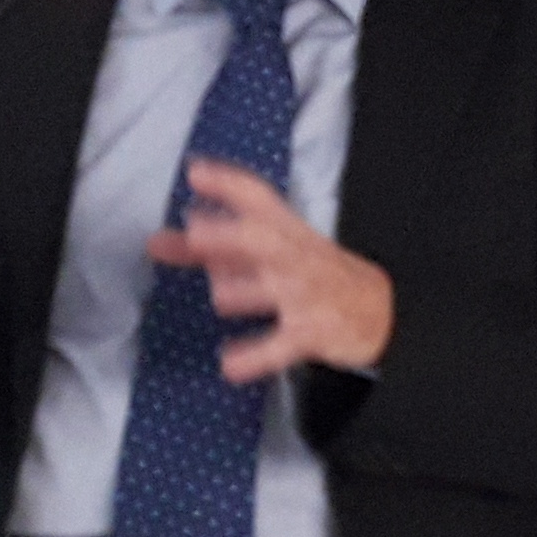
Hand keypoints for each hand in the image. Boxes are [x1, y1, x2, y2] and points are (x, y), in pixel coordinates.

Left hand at [144, 158, 393, 379]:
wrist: (379, 312)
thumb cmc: (312, 275)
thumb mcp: (274, 252)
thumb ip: (212, 247)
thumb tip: (156, 240)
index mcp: (286, 232)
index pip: (259, 200)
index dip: (228, 185)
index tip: (195, 173)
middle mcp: (293, 258)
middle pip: (261, 239)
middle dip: (228, 236)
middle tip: (195, 233)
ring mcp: (303, 295)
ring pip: (265, 291)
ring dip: (239, 294)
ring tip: (221, 299)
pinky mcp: (310, 333)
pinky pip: (278, 346)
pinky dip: (254, 357)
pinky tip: (230, 364)